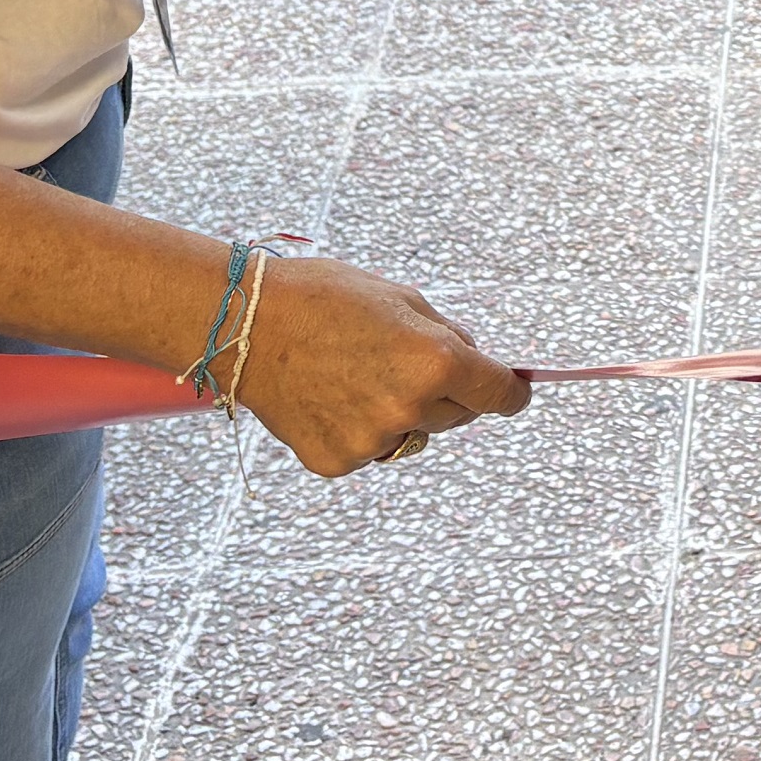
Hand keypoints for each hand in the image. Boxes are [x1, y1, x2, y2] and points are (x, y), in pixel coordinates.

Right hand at [232, 255, 529, 473]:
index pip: (499, 394)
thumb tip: (476, 367)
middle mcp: (410, 408)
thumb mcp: (403, 300)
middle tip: (404, 362)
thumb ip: (448, 338)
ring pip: (413, 434)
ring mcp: (373, 441)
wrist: (245, 325)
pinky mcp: (338, 462)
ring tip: (356, 374)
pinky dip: (360, 428)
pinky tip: (330, 396)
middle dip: (447, 392)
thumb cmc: (326, 298)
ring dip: (403, 413)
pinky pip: (371, 449)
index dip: (511, 393)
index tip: (515, 393)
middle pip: (458, 415)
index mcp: (436, 361)